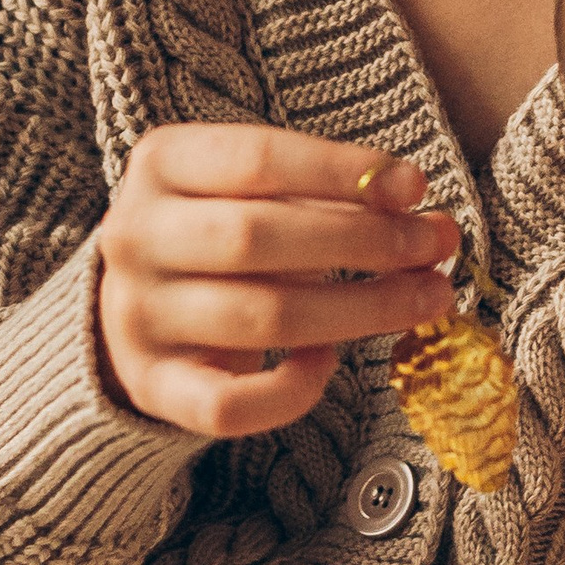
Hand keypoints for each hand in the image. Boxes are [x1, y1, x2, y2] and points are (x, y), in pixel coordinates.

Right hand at [94, 125, 460, 438]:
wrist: (130, 308)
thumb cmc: (217, 237)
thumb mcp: (253, 193)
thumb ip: (329, 198)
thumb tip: (422, 214)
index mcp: (160, 165)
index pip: (256, 159)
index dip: (341, 171)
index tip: (414, 186)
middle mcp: (136, 237)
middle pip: (257, 236)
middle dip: (363, 242)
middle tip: (434, 246)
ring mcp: (138, 317)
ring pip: (259, 317)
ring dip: (359, 309)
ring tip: (425, 299)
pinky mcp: (153, 387)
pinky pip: (229, 405)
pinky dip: (291, 390)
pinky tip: (327, 363)